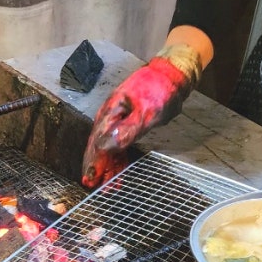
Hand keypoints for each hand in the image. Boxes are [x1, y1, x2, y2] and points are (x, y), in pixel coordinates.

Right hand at [82, 55, 192, 186]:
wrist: (171, 74)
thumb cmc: (160, 90)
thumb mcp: (147, 113)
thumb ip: (126, 131)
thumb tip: (105, 147)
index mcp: (110, 112)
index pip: (96, 142)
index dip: (93, 163)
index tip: (90, 181)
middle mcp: (109, 116)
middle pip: (98, 146)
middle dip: (96, 168)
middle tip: (94, 187)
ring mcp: (117, 119)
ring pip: (107, 147)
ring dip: (107, 166)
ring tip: (107, 186)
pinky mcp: (126, 122)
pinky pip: (118, 144)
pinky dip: (117, 159)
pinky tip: (118, 171)